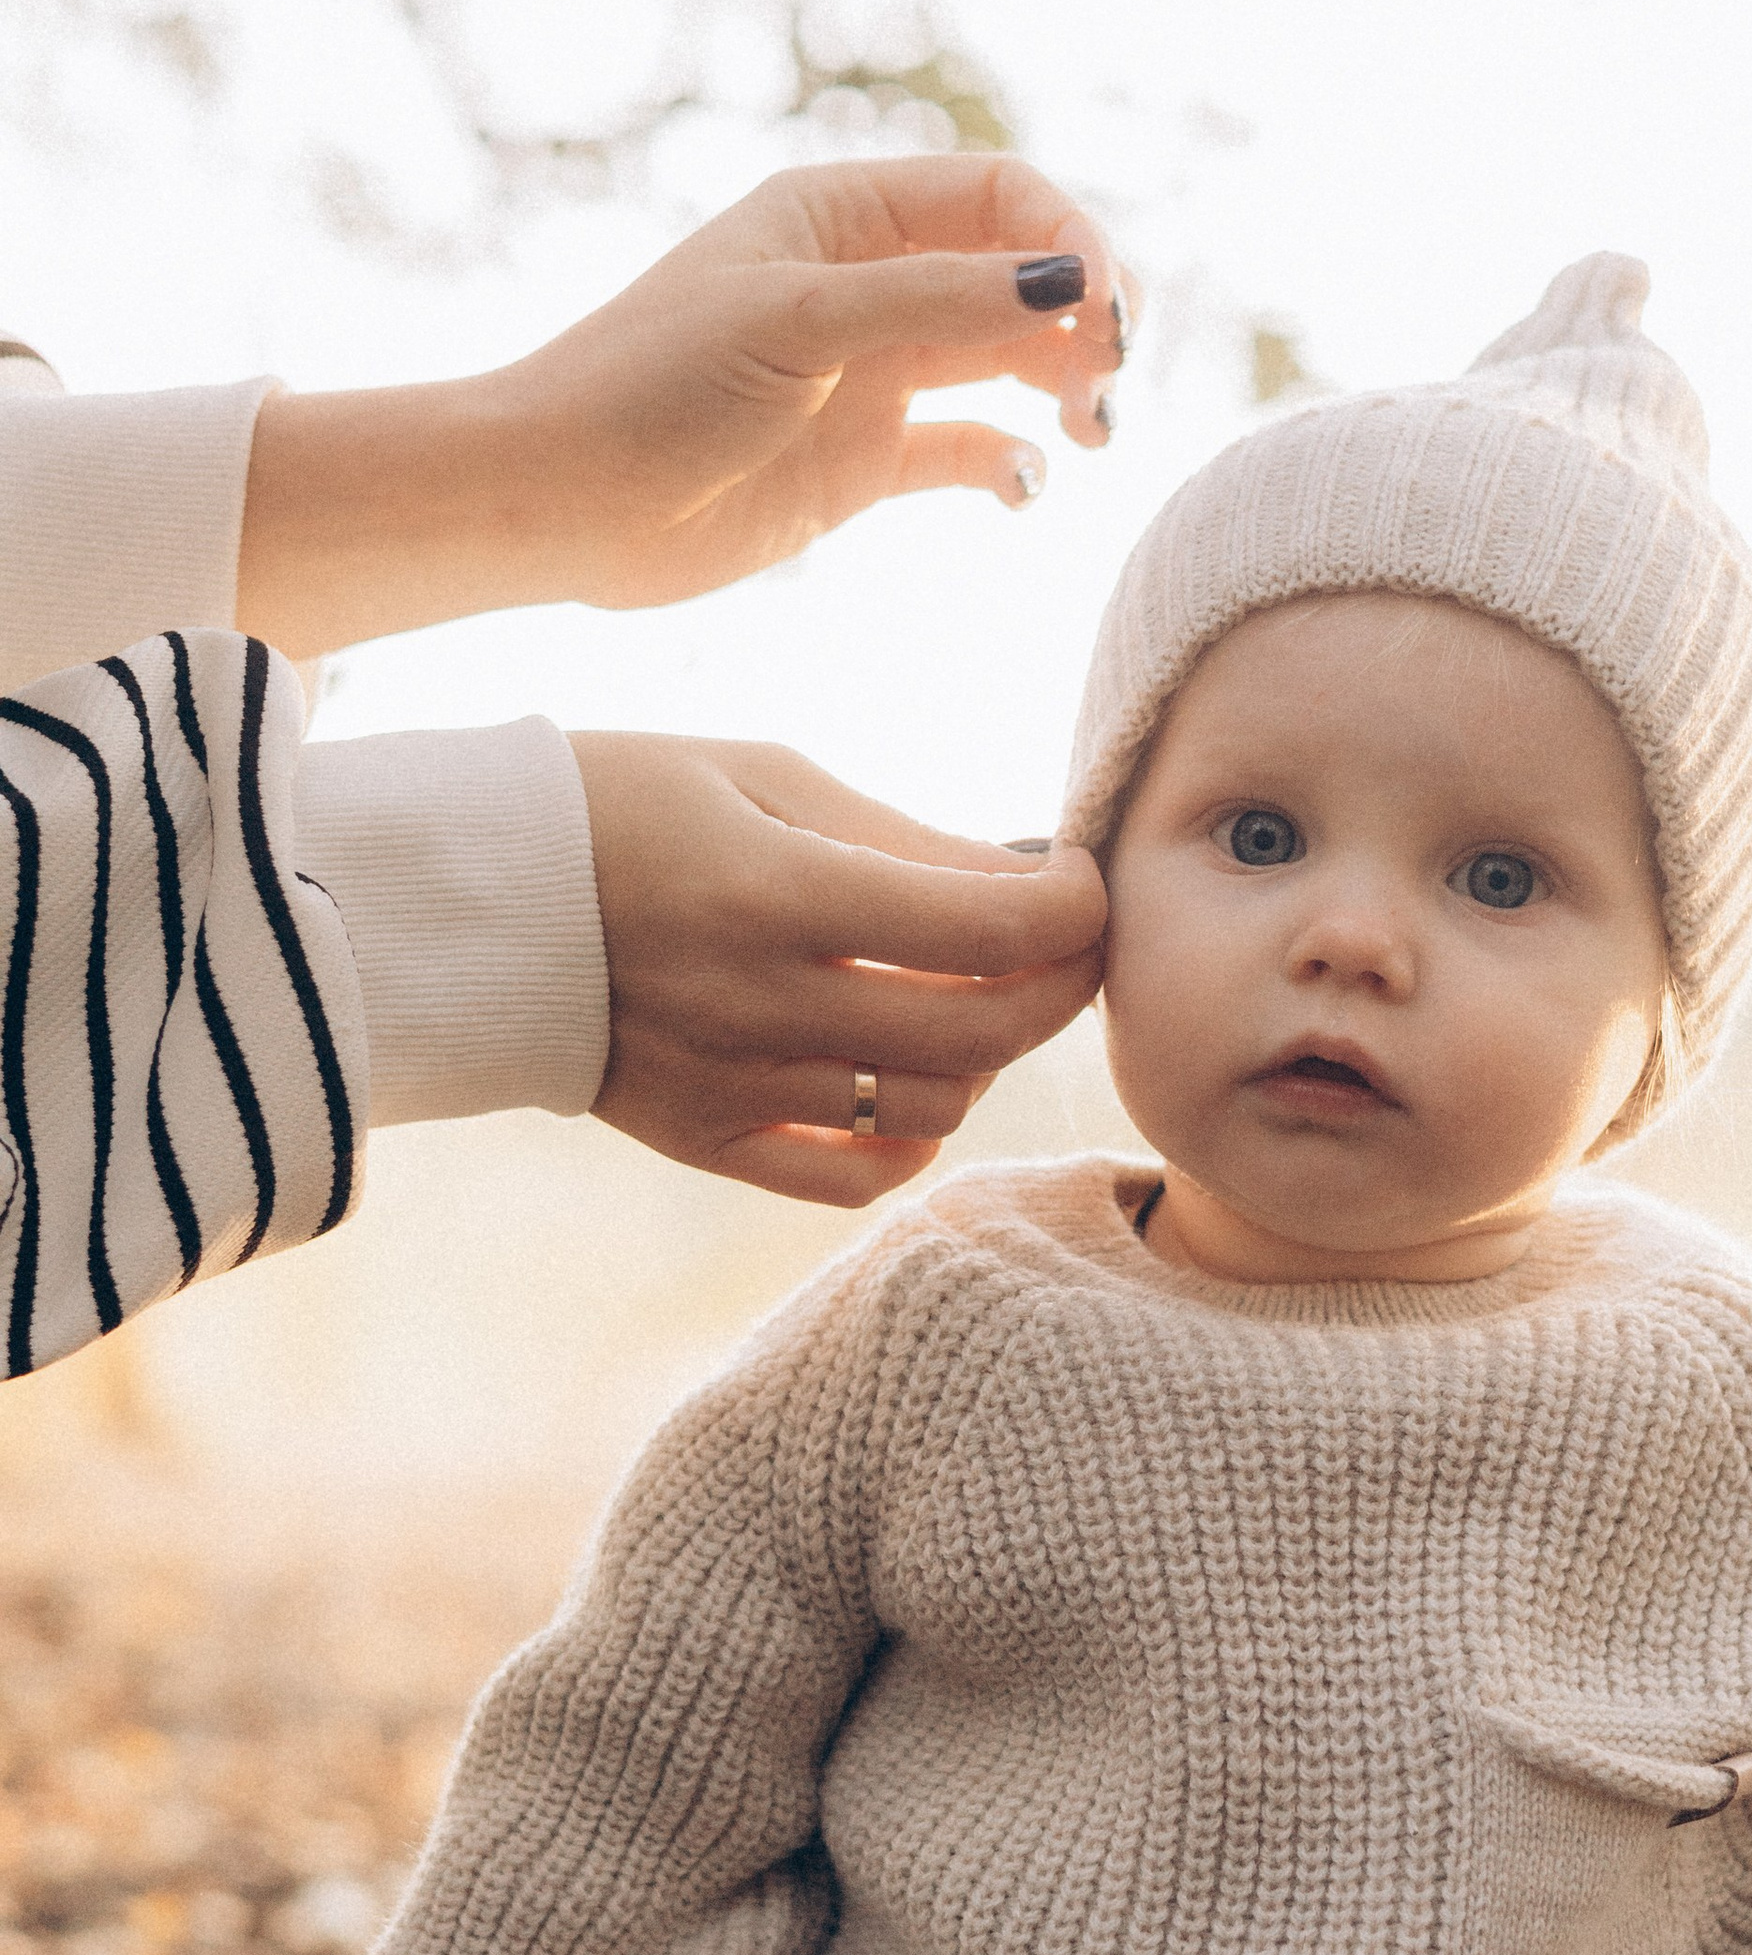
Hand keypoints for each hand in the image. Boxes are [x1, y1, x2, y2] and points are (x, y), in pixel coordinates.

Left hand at [238, 155, 1133, 657]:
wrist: (558, 503)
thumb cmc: (653, 386)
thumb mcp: (801, 322)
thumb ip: (939, 301)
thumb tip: (1074, 280)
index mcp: (844, 215)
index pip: (1001, 197)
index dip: (1071, 239)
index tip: (1105, 309)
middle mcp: (868, 286)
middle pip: (1022, 277)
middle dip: (1084, 319)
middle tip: (1108, 380)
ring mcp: (871, 376)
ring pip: (1010, 363)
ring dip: (1066, 390)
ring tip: (1093, 433)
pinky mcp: (864, 464)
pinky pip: (971, 451)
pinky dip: (1011, 464)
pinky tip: (1020, 488)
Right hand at [574, 732, 1105, 1207]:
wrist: (467, 897)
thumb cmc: (623, 804)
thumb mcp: (761, 775)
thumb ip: (904, 838)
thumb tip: (1033, 881)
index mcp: (777, 891)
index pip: (985, 924)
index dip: (1070, 908)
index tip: (1082, 881)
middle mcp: (760, 1002)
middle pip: (980, 1030)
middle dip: (1060, 985)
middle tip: (1071, 945)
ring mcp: (732, 1083)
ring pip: (928, 1105)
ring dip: (983, 1056)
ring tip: (970, 997)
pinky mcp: (702, 1140)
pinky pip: (847, 1178)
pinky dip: (907, 1144)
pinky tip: (913, 1089)